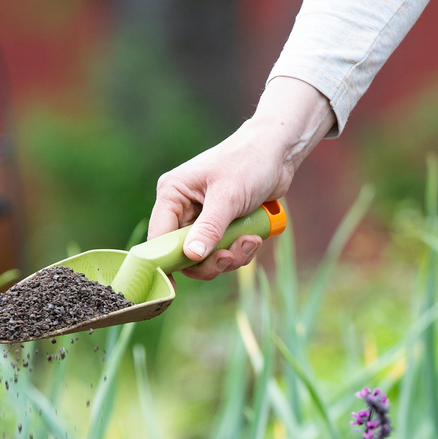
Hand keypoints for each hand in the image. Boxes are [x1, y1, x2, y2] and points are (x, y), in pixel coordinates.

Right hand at [148, 77, 335, 279]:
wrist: (278, 152)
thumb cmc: (249, 162)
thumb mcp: (228, 196)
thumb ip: (209, 227)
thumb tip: (191, 256)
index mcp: (173, 194)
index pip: (159, 237)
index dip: (165, 262)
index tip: (173, 286)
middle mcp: (183, 208)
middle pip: (184, 254)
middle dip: (209, 261)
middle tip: (229, 256)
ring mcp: (203, 218)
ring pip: (206, 257)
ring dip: (230, 256)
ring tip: (250, 240)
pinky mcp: (222, 225)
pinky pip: (224, 251)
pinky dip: (239, 250)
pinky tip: (255, 236)